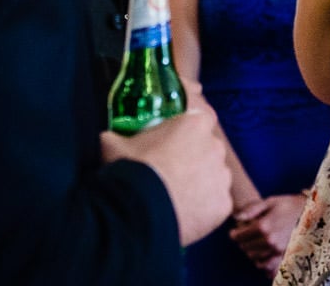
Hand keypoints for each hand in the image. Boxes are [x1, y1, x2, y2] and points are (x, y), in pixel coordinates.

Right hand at [100, 81, 232, 245]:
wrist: (138, 213)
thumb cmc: (129, 171)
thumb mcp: (113, 145)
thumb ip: (116, 135)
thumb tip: (105, 137)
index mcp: (194, 124)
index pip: (202, 118)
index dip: (190, 129)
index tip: (178, 140)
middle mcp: (215, 146)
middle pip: (209, 148)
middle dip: (195, 157)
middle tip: (172, 170)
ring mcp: (222, 176)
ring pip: (214, 176)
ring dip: (201, 182)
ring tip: (176, 195)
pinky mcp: (223, 204)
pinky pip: (216, 202)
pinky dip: (204, 207)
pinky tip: (184, 212)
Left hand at [227, 192, 306, 275]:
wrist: (312, 213)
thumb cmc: (290, 205)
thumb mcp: (270, 202)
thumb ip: (252, 210)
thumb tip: (236, 218)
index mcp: (263, 226)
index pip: (239, 236)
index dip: (234, 234)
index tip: (234, 232)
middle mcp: (269, 241)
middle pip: (245, 248)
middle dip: (243, 242)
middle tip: (245, 236)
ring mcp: (277, 250)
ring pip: (254, 257)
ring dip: (251, 251)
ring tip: (253, 244)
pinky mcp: (284, 256)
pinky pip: (267, 266)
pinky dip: (262, 262)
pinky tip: (262, 255)